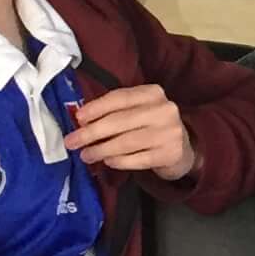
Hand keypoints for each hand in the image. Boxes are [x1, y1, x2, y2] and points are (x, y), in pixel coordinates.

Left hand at [65, 83, 196, 180]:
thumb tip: (81, 121)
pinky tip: (108, 161)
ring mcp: (169, 132)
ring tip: (86, 155)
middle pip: (120, 121)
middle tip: (72, 142)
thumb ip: (113, 112)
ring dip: (101, 150)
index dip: (96, 108)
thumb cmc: (150, 126)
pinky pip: (137, 159)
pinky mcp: (170, 154)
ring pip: (126, 142)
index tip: (78, 118)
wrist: (182, 148)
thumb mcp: (137, 111)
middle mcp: (164, 110)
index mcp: (153, 93)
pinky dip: (118, 161)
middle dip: (91, 132)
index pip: (120, 98)